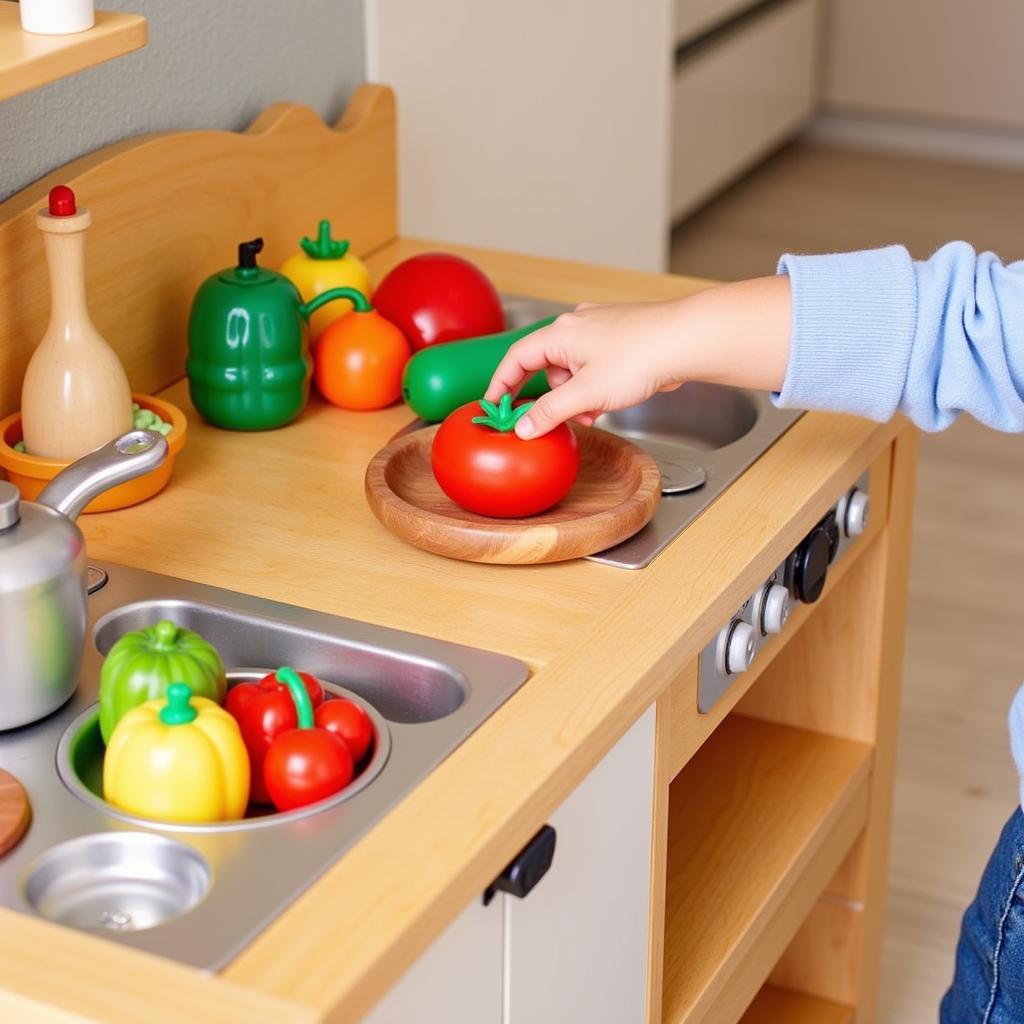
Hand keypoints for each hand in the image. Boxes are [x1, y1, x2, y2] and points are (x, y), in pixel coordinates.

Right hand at [485, 300, 690, 437]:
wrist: (686, 340)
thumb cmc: (639, 357)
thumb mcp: (585, 393)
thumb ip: (550, 411)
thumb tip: (524, 426)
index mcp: (559, 333)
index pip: (516, 358)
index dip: (502, 384)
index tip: (495, 406)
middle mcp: (577, 326)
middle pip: (546, 367)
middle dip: (553, 398)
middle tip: (559, 420)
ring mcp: (601, 330)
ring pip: (573, 370)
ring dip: (577, 396)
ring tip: (594, 412)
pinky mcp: (621, 338)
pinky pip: (595, 367)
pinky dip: (596, 387)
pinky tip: (610, 402)